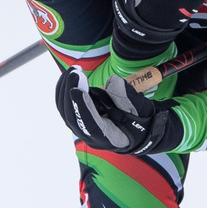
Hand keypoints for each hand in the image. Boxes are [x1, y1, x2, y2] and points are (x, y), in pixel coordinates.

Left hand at [54, 67, 181, 154]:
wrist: (139, 132)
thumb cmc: (141, 123)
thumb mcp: (141, 111)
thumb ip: (128, 98)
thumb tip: (112, 82)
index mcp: (108, 137)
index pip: (90, 124)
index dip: (82, 106)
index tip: (77, 87)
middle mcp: (91, 136)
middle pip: (72, 117)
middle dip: (70, 92)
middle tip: (75, 72)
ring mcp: (83, 129)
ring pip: (65, 111)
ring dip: (65, 89)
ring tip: (73, 70)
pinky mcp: (79, 119)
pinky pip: (66, 106)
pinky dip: (65, 90)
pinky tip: (71, 76)